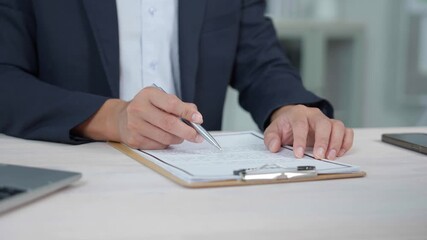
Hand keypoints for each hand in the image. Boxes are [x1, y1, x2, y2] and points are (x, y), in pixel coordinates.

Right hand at [74, 87, 203, 148]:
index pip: (171, 104)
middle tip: (198, 136)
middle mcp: (139, 109)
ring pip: (165, 137)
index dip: (187, 112)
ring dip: (178, 138)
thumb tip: (196, 115)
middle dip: (187, 131)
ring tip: (180, 135)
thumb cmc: (147, 107)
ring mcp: (135, 125)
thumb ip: (179, 105)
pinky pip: (158, 145)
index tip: (199, 119)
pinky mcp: (134, 140)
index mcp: (148, 95)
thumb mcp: (161, 99)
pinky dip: (167, 143)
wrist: (121, 118)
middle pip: (169, 124)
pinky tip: (165, 137)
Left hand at [263, 105, 352, 159]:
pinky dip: (346, 142)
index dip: (300, 140)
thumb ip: (271, 138)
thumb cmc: (285, 126)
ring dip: (336, 142)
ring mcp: (326, 120)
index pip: (301, 124)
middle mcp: (314, 115)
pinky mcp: (335, 128)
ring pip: (337, 126)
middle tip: (319, 156)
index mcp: (298, 114)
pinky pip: (346, 131)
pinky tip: (339, 153)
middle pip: (323, 124)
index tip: (298, 154)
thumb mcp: (273, 131)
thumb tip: (274, 147)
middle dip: (322, 141)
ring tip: (330, 156)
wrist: (292, 119)